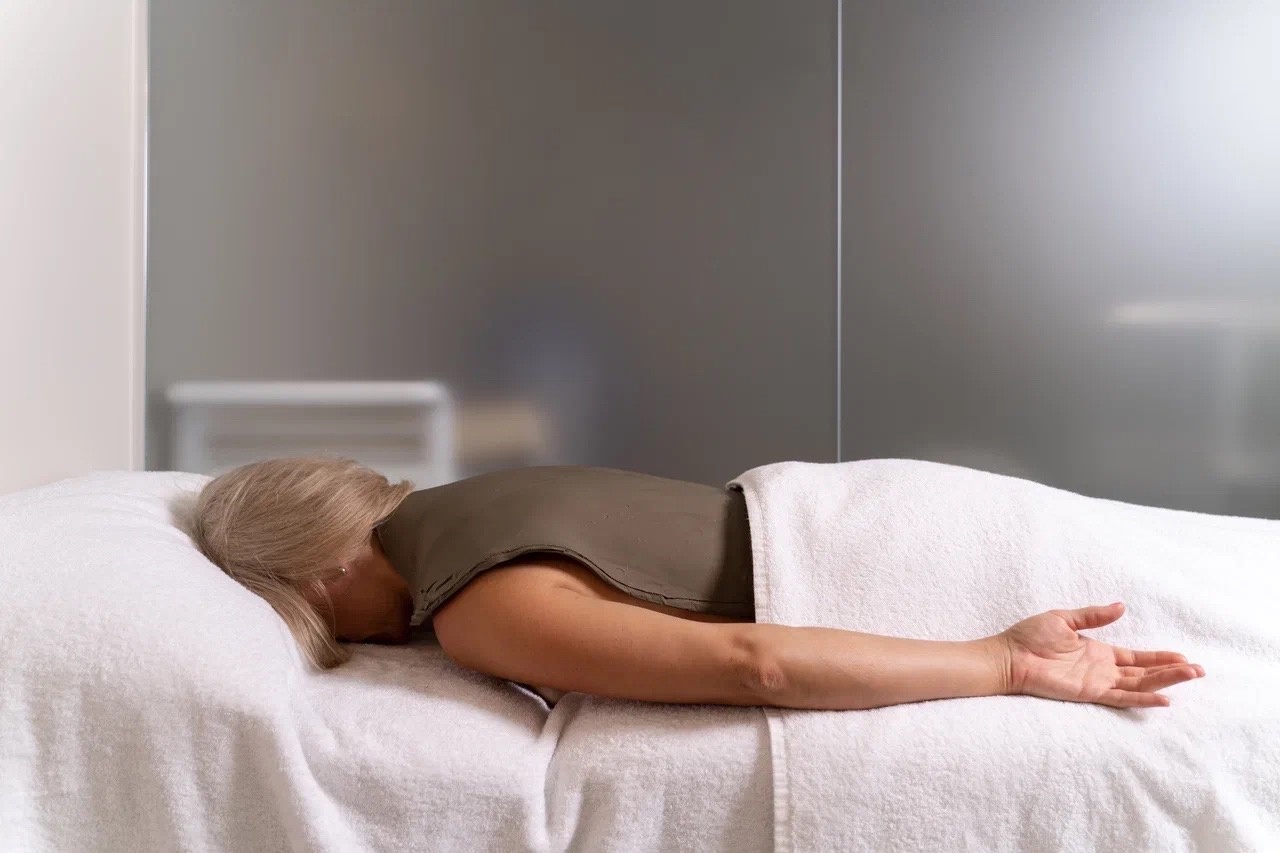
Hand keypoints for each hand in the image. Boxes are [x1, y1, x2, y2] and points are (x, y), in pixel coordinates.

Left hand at [993, 602, 1204, 708]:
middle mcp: (1102, 669)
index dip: (1159, 657)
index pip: (1136, 658)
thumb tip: (1122, 606)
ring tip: (1190, 677)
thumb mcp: (1065, 619)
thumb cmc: (1029, 637)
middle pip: (1144, 673)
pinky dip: (1142, 698)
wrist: (1008, 655)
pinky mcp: (1088, 692)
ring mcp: (1097, 682)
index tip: (1183, 656)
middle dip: (1172, 671)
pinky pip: (1120, 697)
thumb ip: (1094, 615)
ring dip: (1165, 682)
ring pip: (1139, 685)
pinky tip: (1163, 699)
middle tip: (1199, 670)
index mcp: (1098, 652)